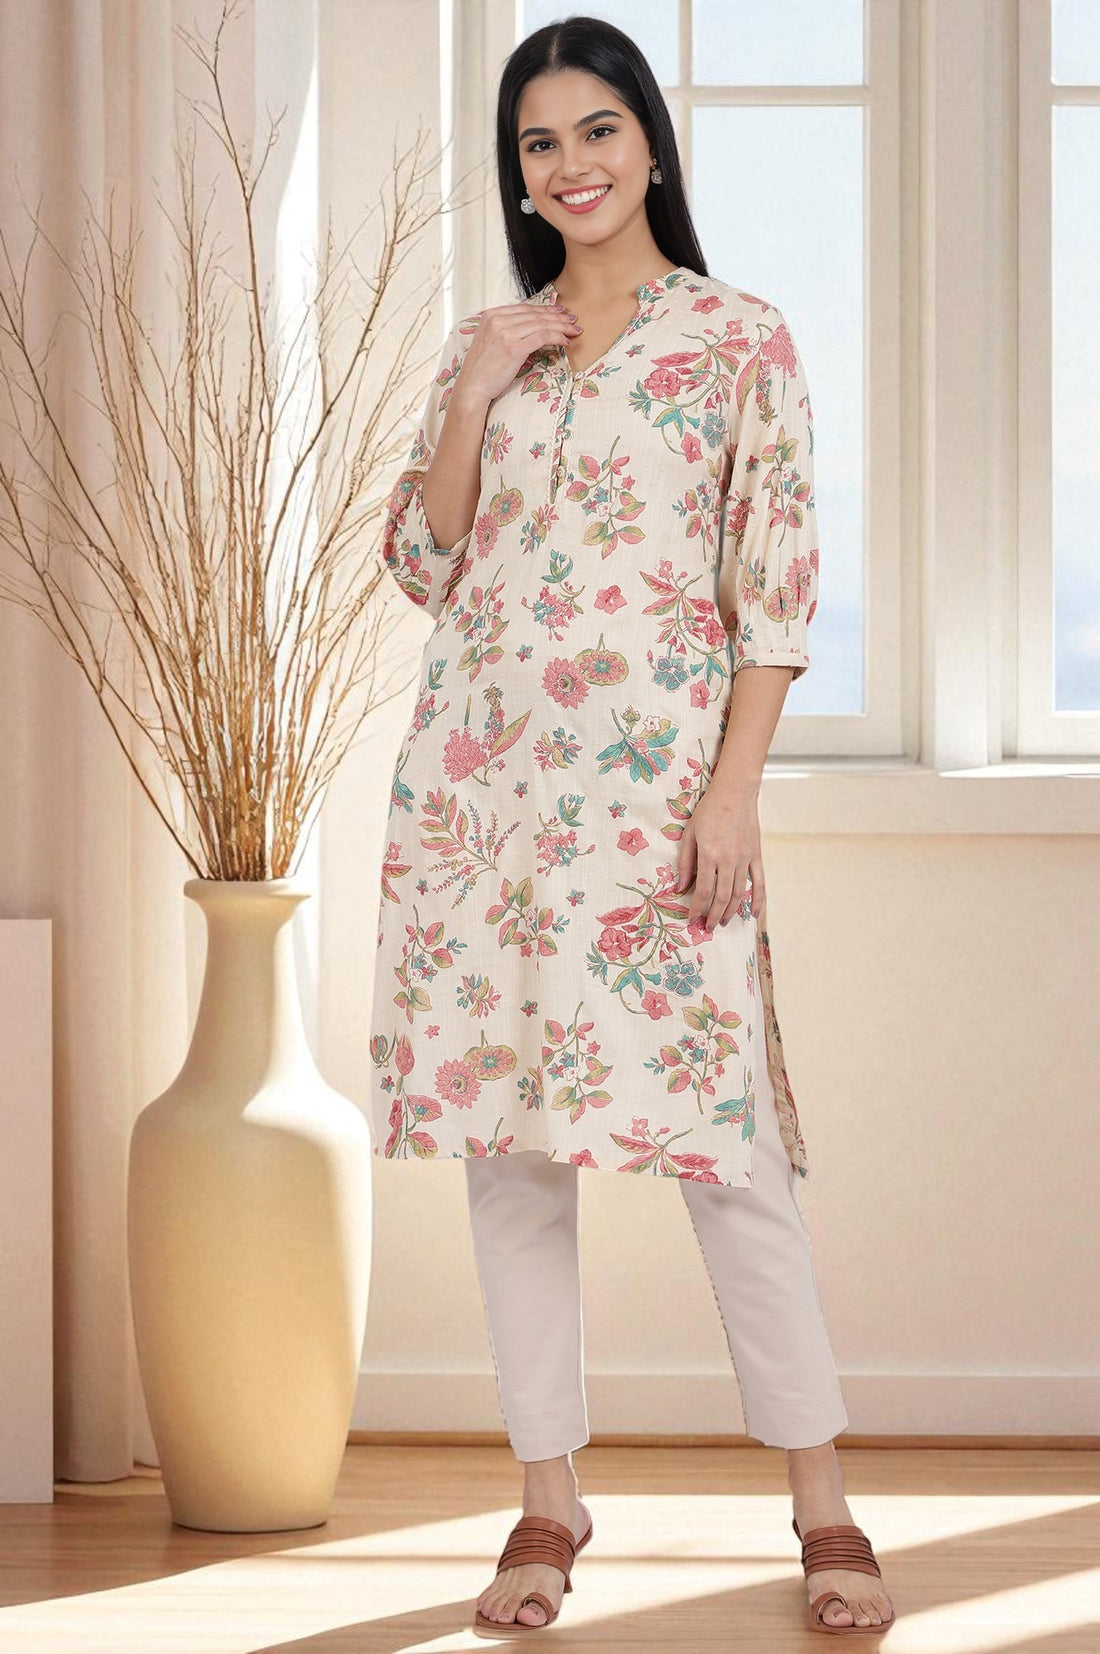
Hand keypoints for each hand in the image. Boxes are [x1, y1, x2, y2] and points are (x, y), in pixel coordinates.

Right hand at [456, 300, 581, 404]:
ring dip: (561, 327)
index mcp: (491, 314)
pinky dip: (556, 337)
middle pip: (535, 315)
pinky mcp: (514, 347)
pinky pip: (542, 337)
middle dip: (557, 317)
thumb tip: (531, 327)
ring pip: (541, 324)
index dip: (545, 310)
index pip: (525, 308)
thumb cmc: (483, 369)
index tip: (560, 313)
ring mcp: (505, 332)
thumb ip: (507, 329)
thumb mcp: (491, 341)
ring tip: (574, 331)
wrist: (472, 387)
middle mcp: (497, 320)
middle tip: (573, 321)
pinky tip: (565, 341)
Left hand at [676, 784, 764, 927]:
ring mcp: (745, 859)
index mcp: (709, 854)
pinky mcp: (756, 855)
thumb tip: (680, 887)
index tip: (691, 919)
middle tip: (706, 927)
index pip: (703, 890)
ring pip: (739, 893)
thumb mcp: (689, 834)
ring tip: (722, 922)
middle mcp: (728, 860)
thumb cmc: (708, 811)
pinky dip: (758, 900)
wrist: (735, 792)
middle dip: (713, 915)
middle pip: (722, 897)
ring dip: (730, 911)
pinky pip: (760, 882)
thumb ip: (685, 862)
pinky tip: (752, 914)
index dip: (696, 908)